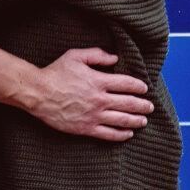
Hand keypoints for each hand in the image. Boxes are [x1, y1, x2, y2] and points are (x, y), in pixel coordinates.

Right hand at [30, 49, 154, 141]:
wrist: (39, 94)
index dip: (138, 86)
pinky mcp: (86, 128)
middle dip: (142, 105)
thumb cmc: (56, 72)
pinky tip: (128, 133)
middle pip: (128, 103)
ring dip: (135, 120)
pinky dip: (121, 134)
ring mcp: (93, 115)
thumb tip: (115, 58)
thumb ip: (97, 55)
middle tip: (150, 106)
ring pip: (121, 120)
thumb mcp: (75, 56)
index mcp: (98, 81)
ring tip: (144, 121)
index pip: (125, 84)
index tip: (144, 88)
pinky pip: (108, 134)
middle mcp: (99, 99)